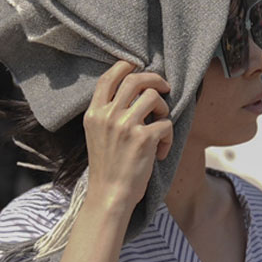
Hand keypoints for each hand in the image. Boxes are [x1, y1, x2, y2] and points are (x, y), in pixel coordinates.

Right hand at [82, 60, 173, 213]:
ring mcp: (125, 125)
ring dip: (163, 110)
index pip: (108, 78)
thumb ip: (108, 114)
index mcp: (94, 114)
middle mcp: (108, 115)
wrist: (109, 195)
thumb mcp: (97, 135)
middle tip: (165, 88)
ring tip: (160, 126)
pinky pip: (166, 124)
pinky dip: (168, 138)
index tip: (139, 69)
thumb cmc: (107, 168)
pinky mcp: (143, 138)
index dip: (126, 67)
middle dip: (155, 79)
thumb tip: (134, 91)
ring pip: (154, 97)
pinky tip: (159, 152)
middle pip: (135, 79)